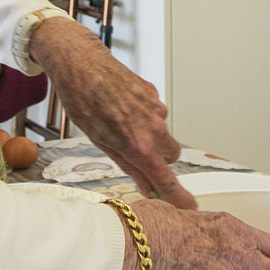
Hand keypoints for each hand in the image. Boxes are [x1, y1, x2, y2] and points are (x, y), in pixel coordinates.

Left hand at [28, 16, 196, 208]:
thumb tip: (145, 185)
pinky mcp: (152, 92)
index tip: (188, 206)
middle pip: (172, 155)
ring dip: (150, 135)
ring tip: (120, 124)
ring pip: (163, 132)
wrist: (81, 64)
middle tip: (137, 155)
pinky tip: (122, 107)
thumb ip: (127, 164)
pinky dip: (144, 115)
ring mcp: (155, 107)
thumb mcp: (99, 141)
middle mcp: (153, 126)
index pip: (166, 178)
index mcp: (138, 144)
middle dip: (160, 159)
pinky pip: (154, 112)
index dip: (178, 195)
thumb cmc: (83, 99)